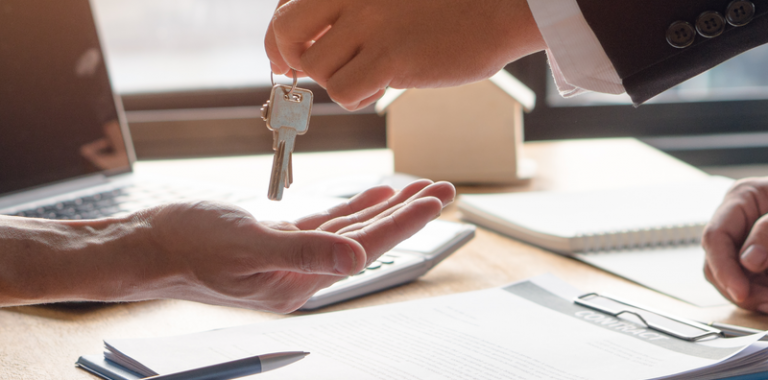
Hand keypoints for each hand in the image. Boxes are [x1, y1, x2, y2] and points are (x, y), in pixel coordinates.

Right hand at [134, 180, 454, 312]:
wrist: (145, 247)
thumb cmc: (186, 247)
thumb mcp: (247, 246)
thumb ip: (304, 251)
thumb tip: (357, 257)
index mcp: (298, 281)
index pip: (366, 248)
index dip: (405, 222)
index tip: (436, 199)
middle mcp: (299, 274)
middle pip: (366, 239)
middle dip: (405, 213)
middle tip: (441, 189)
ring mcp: (287, 260)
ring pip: (348, 231)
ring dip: (382, 210)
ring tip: (415, 190)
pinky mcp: (273, 244)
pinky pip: (322, 226)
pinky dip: (349, 210)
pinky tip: (368, 196)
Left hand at [264, 0, 545, 109]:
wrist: (503, 5)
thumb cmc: (446, 3)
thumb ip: (345, 8)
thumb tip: (297, 47)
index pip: (286, 7)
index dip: (280, 37)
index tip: (289, 55)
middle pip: (286, 33)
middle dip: (290, 59)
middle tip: (311, 71)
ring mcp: (370, 23)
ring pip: (315, 69)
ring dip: (335, 80)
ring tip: (366, 73)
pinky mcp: (391, 56)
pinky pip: (344, 91)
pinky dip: (357, 97)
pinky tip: (380, 86)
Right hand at [703, 177, 767, 311]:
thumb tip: (748, 260)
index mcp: (742, 198)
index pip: (715, 237)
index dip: (724, 268)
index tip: (741, 292)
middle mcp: (740, 221)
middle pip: (718, 263)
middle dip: (740, 288)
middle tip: (766, 303)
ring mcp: (750, 242)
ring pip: (734, 279)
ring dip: (755, 296)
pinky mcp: (763, 262)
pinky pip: (754, 285)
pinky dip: (765, 296)